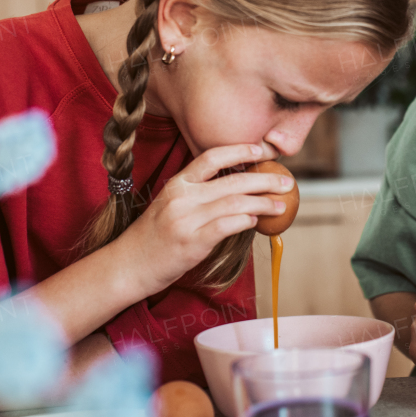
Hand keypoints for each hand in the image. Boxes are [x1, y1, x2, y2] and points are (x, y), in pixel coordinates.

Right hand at [122, 142, 292, 292]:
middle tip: (287, 181)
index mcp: (176, 184)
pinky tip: (258, 221)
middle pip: (231, 181)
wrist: (128, 265)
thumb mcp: (171, 207)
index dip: (239, 150)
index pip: (211, 157)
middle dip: (264, 179)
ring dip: (263, 203)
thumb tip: (238, 191)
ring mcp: (185, 219)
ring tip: (281, 204)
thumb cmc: (154, 237)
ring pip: (234, 203)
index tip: (262, 151)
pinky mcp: (191, 242)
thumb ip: (198, 196)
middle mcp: (181, 197)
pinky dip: (246, 220)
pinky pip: (226, 226)